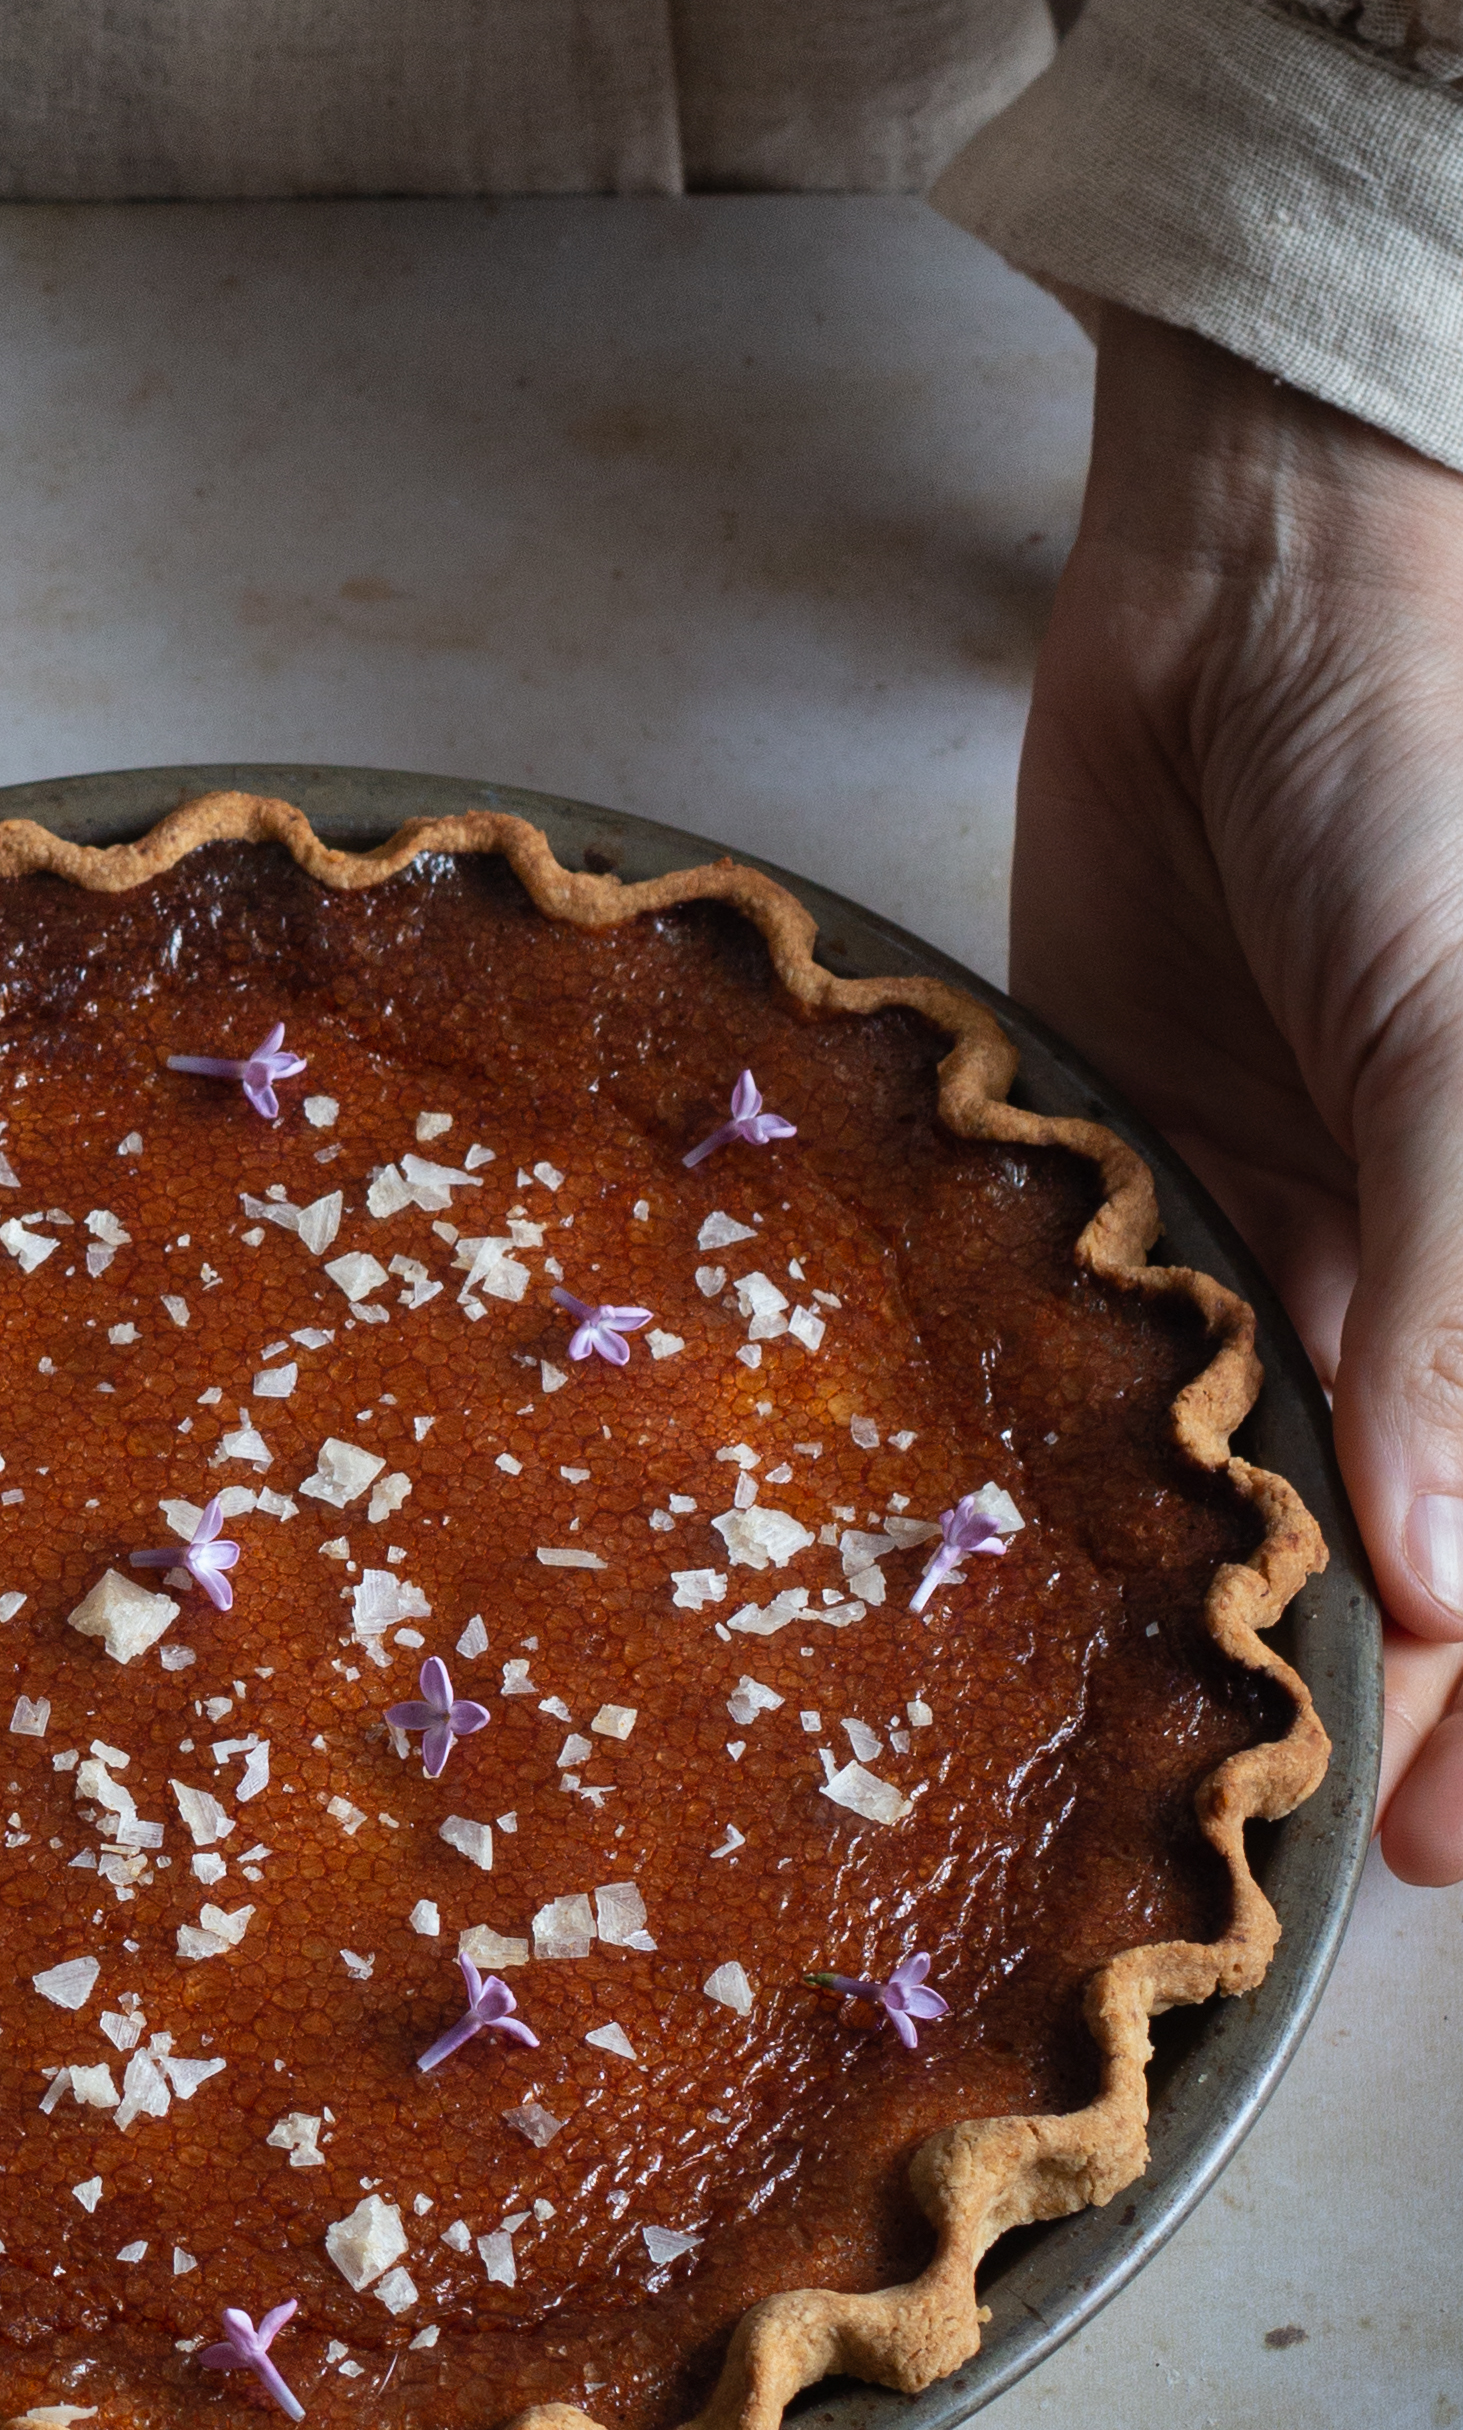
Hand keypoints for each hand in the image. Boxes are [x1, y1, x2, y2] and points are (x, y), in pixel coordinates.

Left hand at [1011, 304, 1462, 1879]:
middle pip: (1408, 1532)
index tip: (1440, 1841)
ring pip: (1252, 1471)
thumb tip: (1454, 1571)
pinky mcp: (1123, 1173)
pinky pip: (1114, 1346)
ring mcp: (1277, 1236)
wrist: (1250, 581)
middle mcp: (1426, 1280)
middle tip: (1277, 1848)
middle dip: (1365, 1690)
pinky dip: (1080, 1453)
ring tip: (1136, 1764)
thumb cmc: (1426, 785)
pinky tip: (1010, 1569)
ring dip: (1209, 1605)